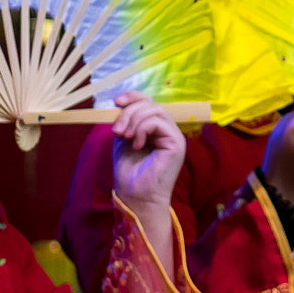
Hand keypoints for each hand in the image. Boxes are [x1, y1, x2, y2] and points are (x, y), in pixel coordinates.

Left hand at [111, 92, 186, 212]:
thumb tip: (121, 103)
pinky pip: (158, 122)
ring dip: (134, 120)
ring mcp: (174, 136)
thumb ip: (126, 121)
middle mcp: (167, 130)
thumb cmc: (129, 172)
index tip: (116, 101)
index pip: (149, 102)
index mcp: (156, 128)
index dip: (133, 96)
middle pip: (150, 104)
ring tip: (125, 137)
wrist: (136, 195)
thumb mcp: (123, 140)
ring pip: (155, 110)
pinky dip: (142, 129)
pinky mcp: (177, 143)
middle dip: (129, 112)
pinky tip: (136, 145)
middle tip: (117, 130)